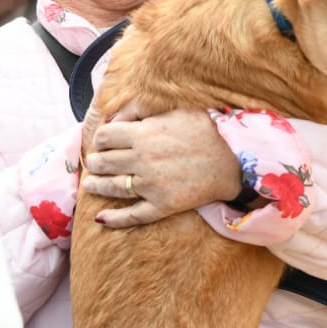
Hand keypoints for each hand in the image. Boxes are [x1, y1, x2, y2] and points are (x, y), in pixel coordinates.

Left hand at [82, 107, 243, 228]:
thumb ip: (140, 109)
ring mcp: (151, 185)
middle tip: (95, 163)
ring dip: (96, 186)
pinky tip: (100, 218)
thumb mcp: (174, 108)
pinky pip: (132, 215)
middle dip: (96, 162)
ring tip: (90, 184)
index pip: (104, 137)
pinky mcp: (163, 205)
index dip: (100, 139)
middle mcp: (142, 159)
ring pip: (112, 187)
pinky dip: (114, 219)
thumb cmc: (207, 129)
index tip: (103, 142)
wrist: (235, 159)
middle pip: (104, 162)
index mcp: (143, 134)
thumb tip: (111, 118)